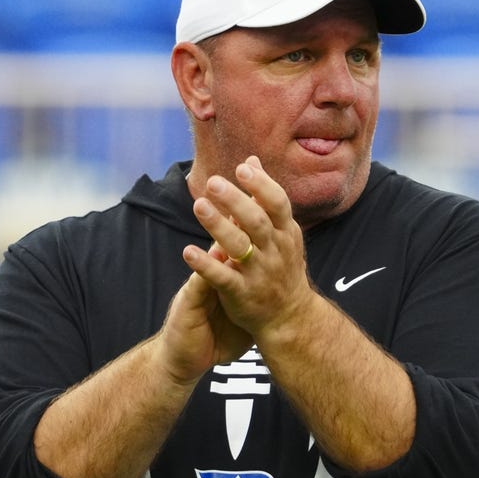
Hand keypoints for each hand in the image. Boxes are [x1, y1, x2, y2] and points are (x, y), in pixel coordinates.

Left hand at [181, 156, 314, 342]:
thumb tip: (251, 161)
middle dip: (235, 201)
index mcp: (285, 232)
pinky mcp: (242, 294)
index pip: (277, 204)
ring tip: (198, 205)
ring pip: (239, 247)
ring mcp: (259, 273)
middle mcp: (275, 250)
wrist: (291, 316)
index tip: (242, 168)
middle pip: (256, 221)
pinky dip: (205, 265)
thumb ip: (264, 197)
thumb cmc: (282, 265)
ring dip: (218, 226)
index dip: (262, 185)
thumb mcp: (281, 230)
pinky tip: (187, 252)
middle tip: (213, 182)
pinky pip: (223, 278)